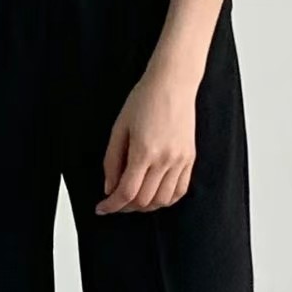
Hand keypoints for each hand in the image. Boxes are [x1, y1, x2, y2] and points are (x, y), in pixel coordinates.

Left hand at [96, 64, 198, 214]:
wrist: (173, 83)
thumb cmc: (144, 100)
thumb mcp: (119, 128)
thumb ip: (112, 161)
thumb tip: (109, 188)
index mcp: (144, 151)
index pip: (127, 192)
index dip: (111, 205)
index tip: (101, 208)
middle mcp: (165, 159)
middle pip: (144, 200)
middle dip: (125, 207)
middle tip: (114, 202)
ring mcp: (181, 160)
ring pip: (163, 200)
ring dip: (145, 206)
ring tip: (133, 200)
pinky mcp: (190, 159)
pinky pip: (180, 191)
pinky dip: (165, 200)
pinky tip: (153, 195)